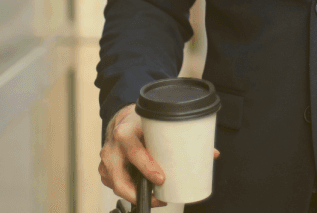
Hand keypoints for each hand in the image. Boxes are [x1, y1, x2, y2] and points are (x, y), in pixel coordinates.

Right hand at [99, 103, 220, 207]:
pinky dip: (127, 193)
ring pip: (116, 185)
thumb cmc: (141, 121)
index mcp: (125, 132)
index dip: (147, 167)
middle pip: (119, 178)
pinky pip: (113, 186)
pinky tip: (141, 193)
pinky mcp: (105, 169)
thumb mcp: (158, 123)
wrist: (122, 117)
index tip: (161, 178)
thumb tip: (212, 153)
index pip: (134, 152)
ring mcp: (106, 160)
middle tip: (159, 197)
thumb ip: (183, 137)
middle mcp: (113, 147)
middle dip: (138, 192)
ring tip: (156, 198)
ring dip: (135, 195)